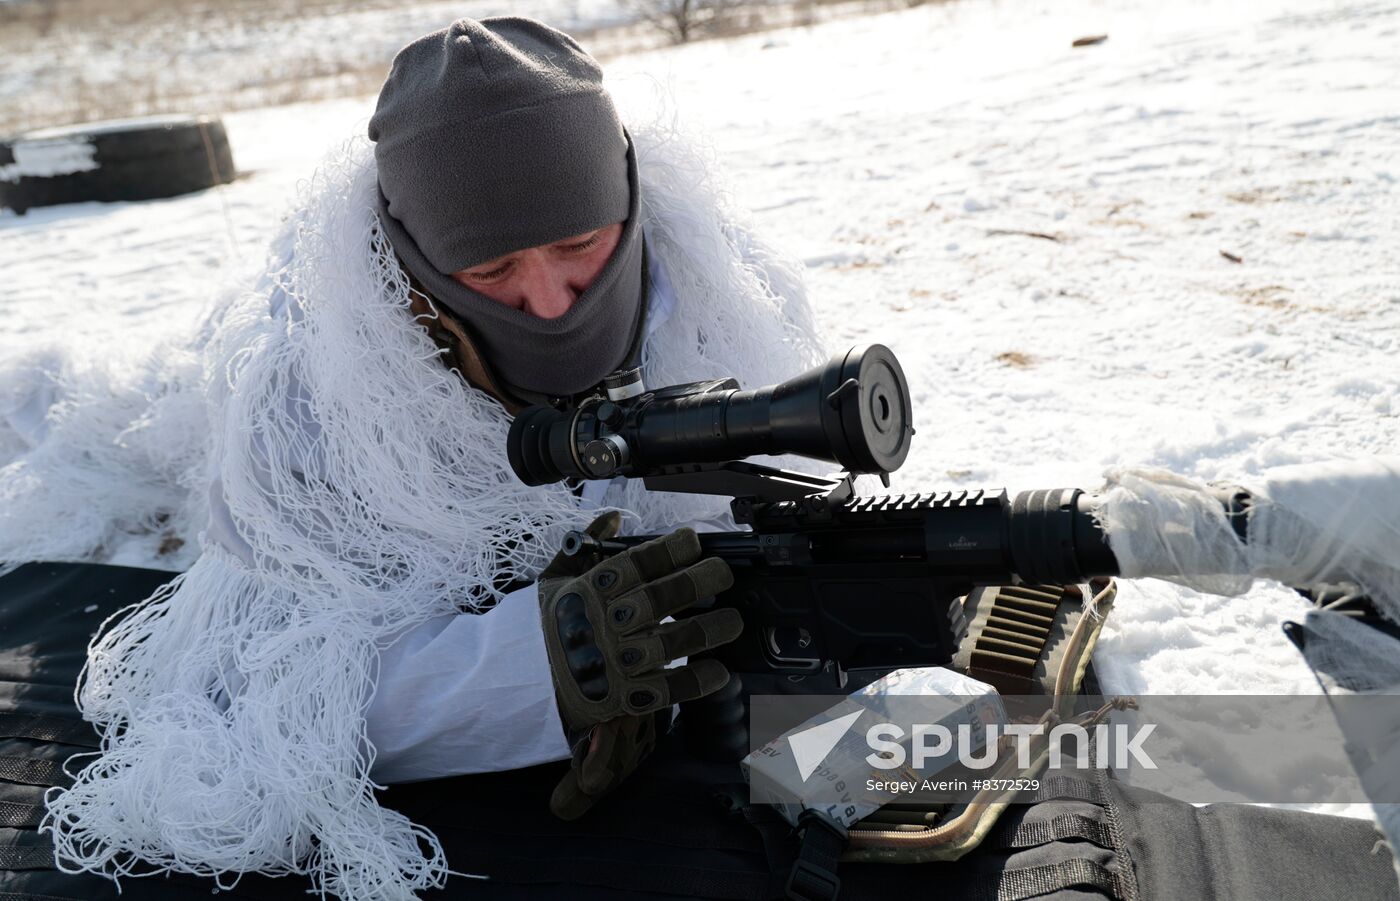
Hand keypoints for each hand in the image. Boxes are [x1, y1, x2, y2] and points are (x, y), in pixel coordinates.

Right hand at [538, 511, 740, 816]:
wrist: (514, 683)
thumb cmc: (540, 627)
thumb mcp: (553, 579)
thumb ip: (585, 547)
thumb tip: (614, 518)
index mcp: (591, 590)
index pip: (637, 563)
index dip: (669, 550)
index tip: (694, 541)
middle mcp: (606, 623)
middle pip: (661, 599)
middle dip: (699, 582)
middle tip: (725, 574)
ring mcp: (616, 662)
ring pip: (671, 643)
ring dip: (708, 631)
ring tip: (734, 621)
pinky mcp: (623, 697)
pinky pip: (666, 689)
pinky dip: (694, 682)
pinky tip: (718, 672)